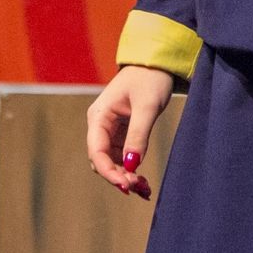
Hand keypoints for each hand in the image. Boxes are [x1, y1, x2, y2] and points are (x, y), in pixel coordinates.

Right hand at [86, 64, 173, 198]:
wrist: (155, 63)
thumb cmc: (150, 79)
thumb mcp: (147, 107)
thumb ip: (138, 135)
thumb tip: (132, 165)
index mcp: (99, 116)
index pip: (97, 152)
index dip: (109, 173)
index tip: (127, 186)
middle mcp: (100, 124)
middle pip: (102, 161)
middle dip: (119, 177)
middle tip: (141, 189)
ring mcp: (110, 130)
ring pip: (112, 162)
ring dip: (125, 177)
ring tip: (145, 189)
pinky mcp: (121, 133)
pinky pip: (121, 157)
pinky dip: (131, 170)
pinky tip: (143, 182)